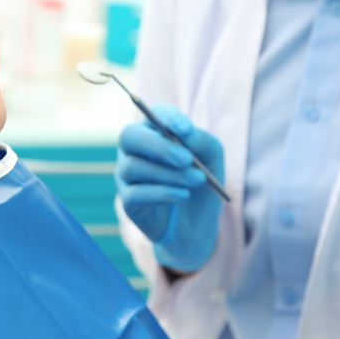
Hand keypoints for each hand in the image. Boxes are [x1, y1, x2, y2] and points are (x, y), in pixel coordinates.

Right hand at [116, 103, 223, 272]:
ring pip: (134, 167)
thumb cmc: (201, 182)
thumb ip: (202, 141)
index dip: (167, 118)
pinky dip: (161, 193)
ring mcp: (127, 175)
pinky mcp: (128, 202)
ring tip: (197, 180)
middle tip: (186, 159)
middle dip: (158, 146)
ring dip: (169, 174)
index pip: (153, 114)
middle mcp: (134, 149)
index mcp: (154, 131)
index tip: (186, 129)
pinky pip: (135, 194)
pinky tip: (182, 195)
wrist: (198, 224)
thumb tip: (185, 133)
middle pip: (130, 136)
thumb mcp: (212, 159)